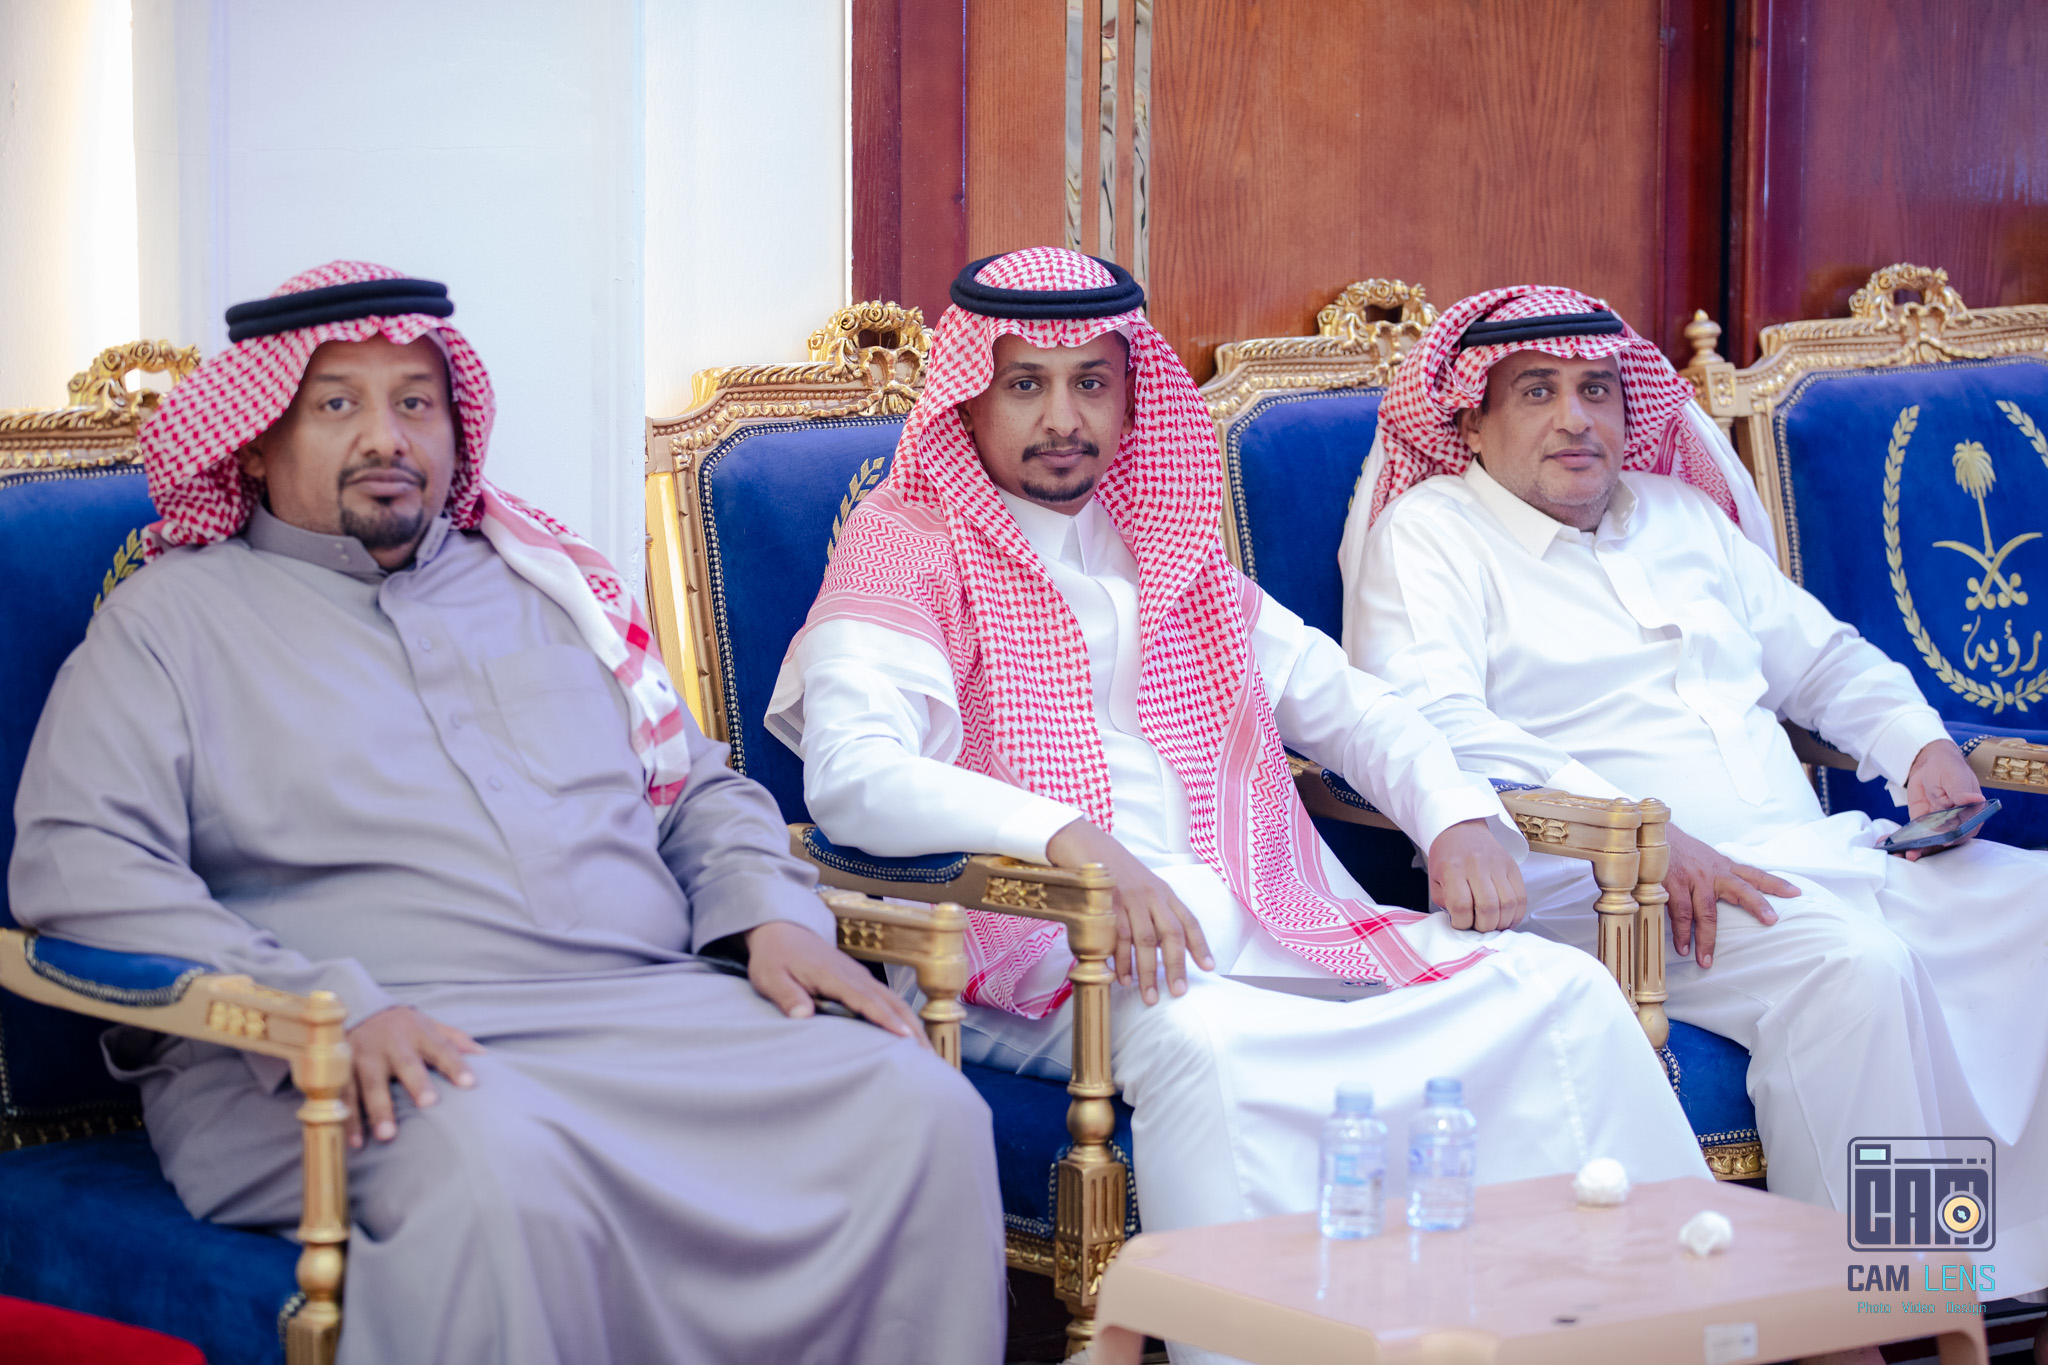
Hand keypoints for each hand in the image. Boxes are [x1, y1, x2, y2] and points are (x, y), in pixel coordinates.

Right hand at [343, 1004, 482, 1149]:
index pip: (442, 1048)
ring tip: (387, 1135)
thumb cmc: (403, 1027)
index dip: (456, 1064)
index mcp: (419, 1032)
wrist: (358, 1010)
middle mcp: (391, 1042)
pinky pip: (343, 1096)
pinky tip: (355, 1142)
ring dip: (378, 1109)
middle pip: (406, 1063)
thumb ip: (455, 1040)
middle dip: (416, 1083)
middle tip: (428, 1103)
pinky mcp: (339, 1070)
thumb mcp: (429, 1025)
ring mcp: (363, 1055)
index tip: (470, 1084)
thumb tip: (486, 1057)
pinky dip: (348, 1120)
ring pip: (370, 1084)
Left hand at [745, 919, 928, 1047]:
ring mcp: (860, 976)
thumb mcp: (770, 977)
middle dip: (912, 1028)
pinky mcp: (860, 980)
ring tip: (928, 1053)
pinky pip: (888, 999)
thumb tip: (803, 1016)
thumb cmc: (775, 957)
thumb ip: (788, 996)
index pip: (865, 1000)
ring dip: (913, 1025)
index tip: (904, 1038)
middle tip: (928, 1057)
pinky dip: (903, 1017)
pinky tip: (910, 1035)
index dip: (885, 1020)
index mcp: (834, 976)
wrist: (782, 930)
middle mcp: (854, 975)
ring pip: (894, 1001)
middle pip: (891, 1002)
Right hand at [1047, 818, 1214, 1004]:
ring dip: (1147, 972)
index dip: (1200, 945)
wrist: (1088, 846)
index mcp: (1164, 892)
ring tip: (1148, 996)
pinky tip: (1122, 978)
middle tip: (1177, 991)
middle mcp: (1152, 895)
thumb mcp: (1145, 886)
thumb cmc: (1118, 872)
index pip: (1188, 920)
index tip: (1208, 967)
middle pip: (1171, 934)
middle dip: (1175, 966)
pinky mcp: (1108, 904)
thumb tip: (1167, 946)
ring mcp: (1130, 899)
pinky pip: (1118, 938)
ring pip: (1145, 940)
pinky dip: (1121, 961)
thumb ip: (1157, 912)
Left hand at [1428, 818, 1527, 931]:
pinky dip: (1516, 914)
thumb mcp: (1435, 880)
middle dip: (1484, 927)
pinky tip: (1507, 918)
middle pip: (1488, 907)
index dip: (1463, 923)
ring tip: (1493, 924)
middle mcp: (1476, 865)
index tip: (1461, 924)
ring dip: (1502, 922)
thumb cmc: (1447, 858)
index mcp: (1452, 868)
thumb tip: (1464, 923)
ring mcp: (1497, 865)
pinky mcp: (1512, 866)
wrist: (1461, 830)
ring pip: (1508, 904)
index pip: (1461, 905)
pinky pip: (1521, 897)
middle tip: (1479, 927)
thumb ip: (1446, 903)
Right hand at [1663, 824, 1796, 968]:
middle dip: (1758, 905)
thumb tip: (1734, 895)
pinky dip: (1680, 933)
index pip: (1754, 874)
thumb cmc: (1679, 851)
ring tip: (1705, 959)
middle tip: (1771, 921)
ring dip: (1705, 938)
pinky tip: (1682, 947)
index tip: (1796, 892)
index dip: (1775, 883)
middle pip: (1740, 889)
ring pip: (1705, 912)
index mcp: (1722, 867)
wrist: (1649, 835)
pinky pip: (1678, 913)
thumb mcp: (1704, 859)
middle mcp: (1711, 872)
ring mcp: (1692, 879)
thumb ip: (1718, 875)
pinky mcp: (1671, 884)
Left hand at [1898, 739, 1986, 860]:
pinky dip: (1900, 840)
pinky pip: (1912, 835)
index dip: (1954, 838)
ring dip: (1912, 849)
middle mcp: (1955, 824)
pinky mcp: (1921, 824)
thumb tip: (1975, 799)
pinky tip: (1887, 844)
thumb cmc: (1948, 767)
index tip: (1942, 843)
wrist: (1930, 763)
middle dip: (1927, 850)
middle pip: (1943, 841)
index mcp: (1971, 814)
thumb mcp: (1955, 776)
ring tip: (1897, 854)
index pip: (1965, 831)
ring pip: (1927, 842)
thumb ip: (1961, 791)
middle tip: (1911, 854)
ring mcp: (1937, 826)